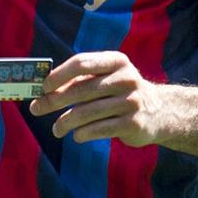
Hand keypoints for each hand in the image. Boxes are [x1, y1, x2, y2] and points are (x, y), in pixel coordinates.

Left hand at [28, 50, 180, 146]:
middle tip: (37, 109)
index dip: (59, 75)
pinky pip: (100, 129)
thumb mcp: (104, 80)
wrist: (160, 112)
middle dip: (54, 100)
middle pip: (82, 89)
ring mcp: (132, 101)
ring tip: (56, 129)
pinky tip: (75, 135)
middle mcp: (126, 79)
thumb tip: (41, 93)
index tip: (43, 87)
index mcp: (116, 61)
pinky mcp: (134, 123)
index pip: (82, 63)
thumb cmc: (119, 92)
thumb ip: (77, 82)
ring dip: (65, 122)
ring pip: (88, 112)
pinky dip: (83, 133)